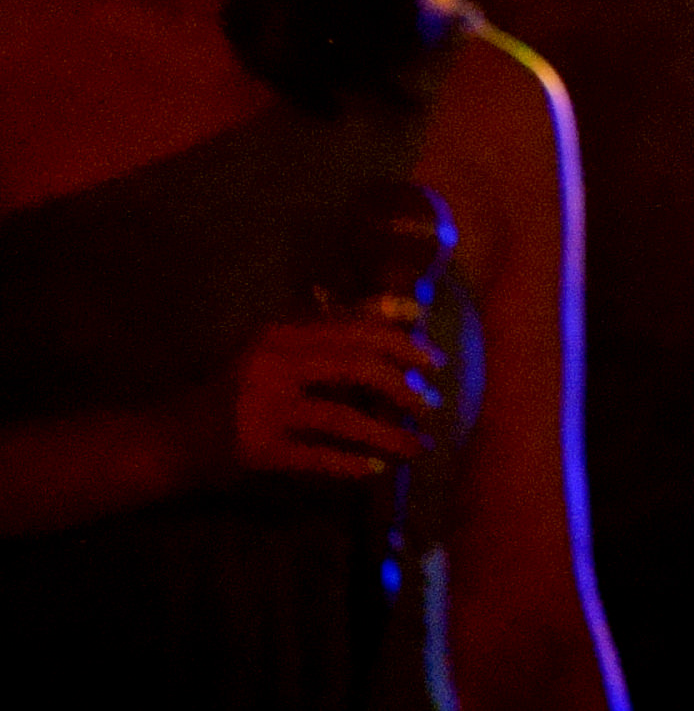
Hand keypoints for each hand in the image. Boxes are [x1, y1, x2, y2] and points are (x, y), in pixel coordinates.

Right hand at [182, 310, 441, 483]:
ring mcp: (262, 409)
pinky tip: (373, 470)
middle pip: (358, 367)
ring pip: (343, 417)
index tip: (433, 362)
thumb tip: (397, 321)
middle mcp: (273, 364)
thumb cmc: (224, 394)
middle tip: (431, 405)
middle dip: (404, 387)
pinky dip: (350, 463)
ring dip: (387, 434)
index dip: (402, 344)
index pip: (356, 330)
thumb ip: (322, 339)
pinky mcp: (254, 450)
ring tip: (417, 447)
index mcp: (280, 335)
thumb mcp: (269, 354)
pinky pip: (316, 456)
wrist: (160, 441)